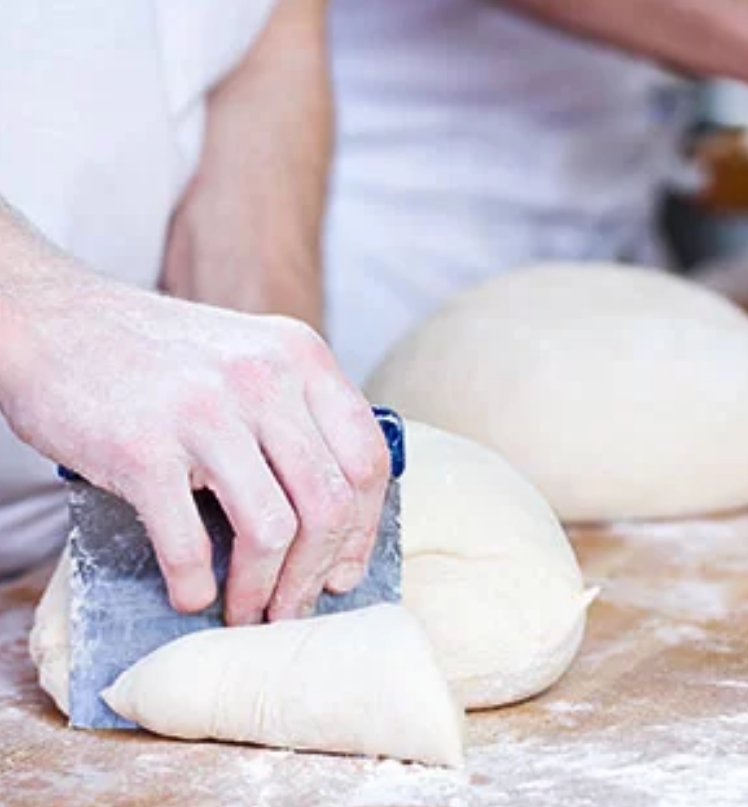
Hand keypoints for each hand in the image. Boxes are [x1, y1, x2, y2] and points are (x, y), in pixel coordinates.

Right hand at [0, 259, 387, 625]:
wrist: (52, 320)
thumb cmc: (158, 355)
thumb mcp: (250, 357)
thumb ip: (297, 416)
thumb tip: (336, 518)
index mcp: (301, 357)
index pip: (367, 458)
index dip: (364, 528)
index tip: (344, 570)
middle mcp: (264, 378)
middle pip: (329, 502)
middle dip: (316, 572)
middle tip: (295, 606)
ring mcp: (204, 412)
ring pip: (272, 529)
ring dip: (263, 590)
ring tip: (247, 612)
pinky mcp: (142, 448)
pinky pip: (188, 542)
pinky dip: (194, 585)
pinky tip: (190, 595)